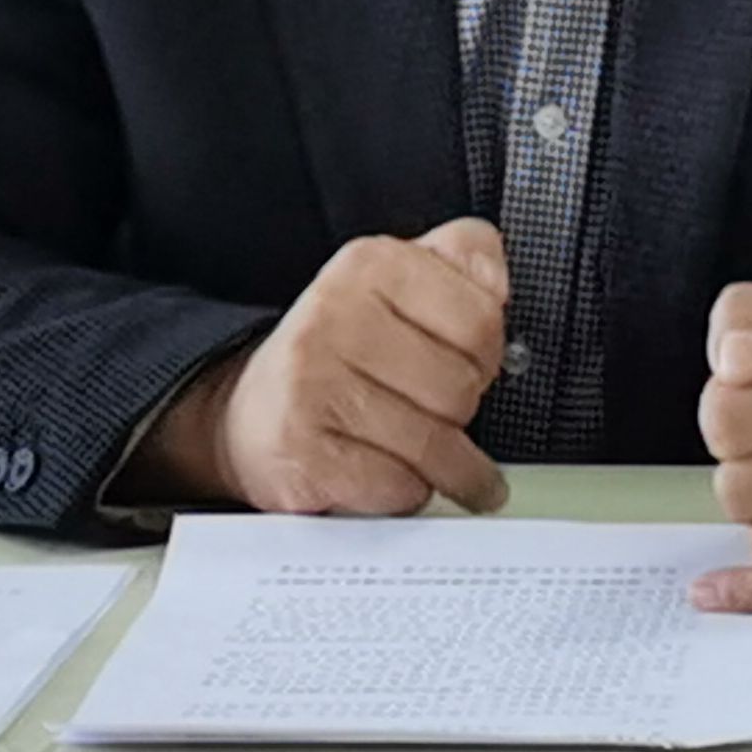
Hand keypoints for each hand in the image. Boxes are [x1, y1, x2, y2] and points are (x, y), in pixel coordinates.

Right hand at [144, 217, 512, 516]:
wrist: (254, 413)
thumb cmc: (340, 351)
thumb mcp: (400, 280)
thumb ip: (464, 259)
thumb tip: (498, 283)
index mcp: (369, 264)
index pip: (481, 320)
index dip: (488, 356)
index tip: (474, 366)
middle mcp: (333, 315)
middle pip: (461, 387)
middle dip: (462, 412)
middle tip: (439, 411)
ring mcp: (312, 384)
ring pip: (435, 445)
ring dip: (444, 465)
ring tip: (433, 459)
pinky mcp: (303, 452)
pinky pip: (399, 488)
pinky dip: (405, 492)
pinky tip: (388, 474)